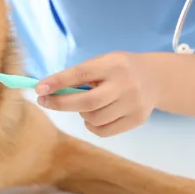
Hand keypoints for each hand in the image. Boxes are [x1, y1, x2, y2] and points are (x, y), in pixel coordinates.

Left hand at [34, 52, 161, 136]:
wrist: (155, 78)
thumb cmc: (118, 69)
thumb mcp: (102, 63)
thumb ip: (79, 76)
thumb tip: (49, 90)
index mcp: (113, 65)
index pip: (81, 74)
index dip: (58, 82)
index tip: (39, 88)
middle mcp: (125, 84)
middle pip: (87, 102)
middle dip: (60, 103)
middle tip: (44, 101)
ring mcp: (134, 104)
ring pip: (94, 118)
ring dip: (80, 113)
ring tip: (84, 105)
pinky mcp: (137, 120)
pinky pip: (103, 131)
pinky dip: (92, 125)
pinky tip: (94, 116)